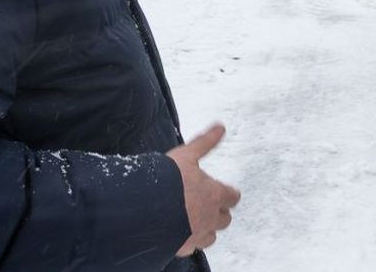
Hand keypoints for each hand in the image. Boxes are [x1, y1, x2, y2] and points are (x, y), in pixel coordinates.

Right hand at [167, 124, 240, 256]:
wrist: (142, 208)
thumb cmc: (166, 180)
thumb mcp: (186, 155)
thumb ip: (205, 143)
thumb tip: (220, 127)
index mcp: (214, 195)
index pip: (233, 197)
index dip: (229, 194)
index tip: (224, 192)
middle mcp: (209, 217)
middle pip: (225, 219)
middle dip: (219, 212)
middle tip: (207, 204)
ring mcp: (196, 235)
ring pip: (210, 237)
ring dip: (206, 229)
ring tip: (193, 220)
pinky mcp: (181, 247)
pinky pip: (191, 248)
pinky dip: (188, 241)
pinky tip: (179, 233)